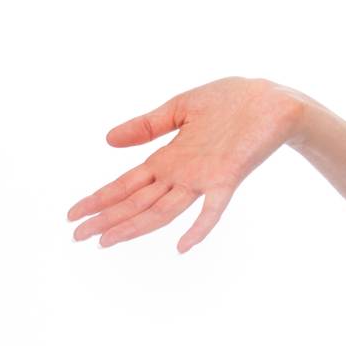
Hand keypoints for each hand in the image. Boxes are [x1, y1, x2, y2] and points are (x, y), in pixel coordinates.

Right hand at [68, 76, 304, 251]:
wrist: (272, 99)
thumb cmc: (232, 101)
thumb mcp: (182, 108)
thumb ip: (148, 126)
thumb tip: (107, 139)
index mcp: (170, 157)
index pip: (128, 184)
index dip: (101, 198)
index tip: (73, 214)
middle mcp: (182, 173)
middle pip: (138, 202)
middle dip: (106, 218)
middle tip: (76, 236)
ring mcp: (204, 178)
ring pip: (162, 209)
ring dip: (134, 226)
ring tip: (105, 242)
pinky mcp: (228, 177)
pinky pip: (214, 208)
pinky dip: (199, 228)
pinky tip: (183, 246)